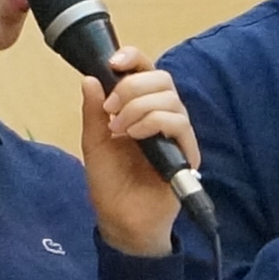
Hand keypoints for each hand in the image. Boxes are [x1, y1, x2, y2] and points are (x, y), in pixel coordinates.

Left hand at [80, 42, 196, 257]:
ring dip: (138, 107)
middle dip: (131, 87)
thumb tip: (91, 79)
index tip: (113, 62)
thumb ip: (93, 112)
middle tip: (110, 111)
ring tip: (119, 129)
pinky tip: (135, 136)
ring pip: (170, 98)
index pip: (146, 72)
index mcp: (141, 109)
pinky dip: (153, 121)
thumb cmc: (110, 183)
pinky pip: (178, 122)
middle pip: (161, 78)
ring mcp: (177, 133)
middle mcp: (163, 116)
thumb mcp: (94, 143)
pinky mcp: (187, 151)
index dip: (133, 58)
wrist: (121, 220)